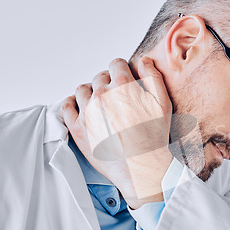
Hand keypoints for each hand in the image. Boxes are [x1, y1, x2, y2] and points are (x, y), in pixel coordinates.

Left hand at [61, 57, 173, 208]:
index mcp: (122, 85)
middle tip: (114, 94)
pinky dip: (72, 104)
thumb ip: (153, 77)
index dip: (122, 70)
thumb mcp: (163, 103)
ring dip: (90, 91)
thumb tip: (144, 61)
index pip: (116, 64)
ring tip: (98, 101)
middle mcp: (102, 95)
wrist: (141, 168)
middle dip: (108, 82)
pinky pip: (66, 107)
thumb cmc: (154, 138)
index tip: (123, 78)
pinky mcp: (77, 128)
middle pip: (99, 77)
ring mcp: (87, 111)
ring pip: (82, 90)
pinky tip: (79, 107)